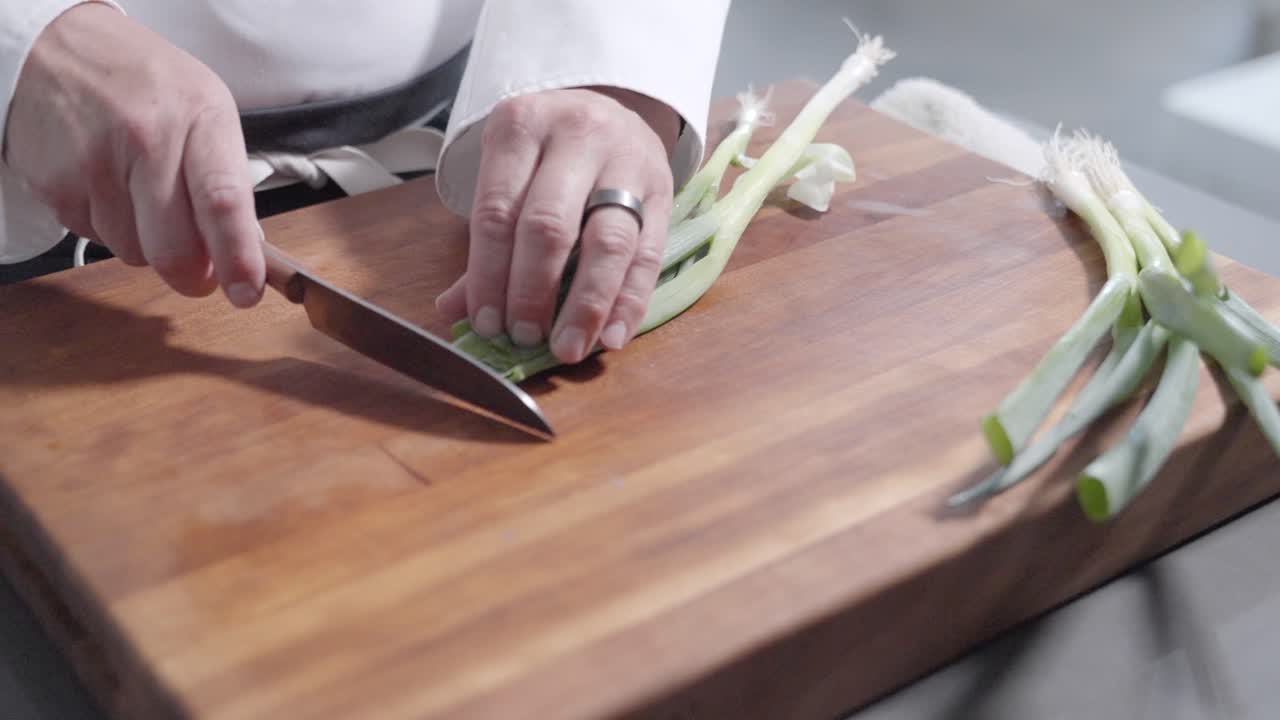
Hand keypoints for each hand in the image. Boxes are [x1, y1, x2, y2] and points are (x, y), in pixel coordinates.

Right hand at [4, 3, 264, 306]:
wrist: (53, 49)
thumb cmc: (143, 83)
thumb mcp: (205, 108)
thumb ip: (228, 177)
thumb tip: (246, 248)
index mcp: (199, 118)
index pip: (223, 202)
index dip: (237, 258)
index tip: (246, 293)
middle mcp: (146, 140)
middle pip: (174, 247)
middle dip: (192, 276)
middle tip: (200, 274)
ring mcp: (94, 164)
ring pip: (134, 252)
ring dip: (147, 243)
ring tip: (140, 193)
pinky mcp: (55, 184)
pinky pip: (96, 238)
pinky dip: (110, 227)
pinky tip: (107, 186)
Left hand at [436, 86, 679, 362]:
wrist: (613, 109)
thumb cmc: (548, 154)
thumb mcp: (509, 175)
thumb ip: (487, 244)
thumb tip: (454, 311)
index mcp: (521, 125)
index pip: (497, 211)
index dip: (489, 275)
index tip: (487, 325)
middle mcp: (576, 134)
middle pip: (550, 226)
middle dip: (534, 293)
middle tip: (524, 338)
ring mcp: (626, 160)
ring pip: (607, 241)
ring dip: (586, 305)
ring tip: (569, 348)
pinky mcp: (663, 190)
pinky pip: (648, 255)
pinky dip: (629, 303)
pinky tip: (611, 336)